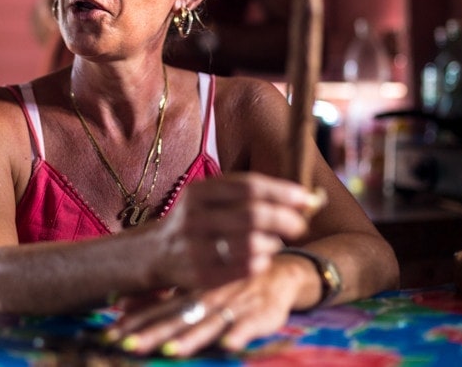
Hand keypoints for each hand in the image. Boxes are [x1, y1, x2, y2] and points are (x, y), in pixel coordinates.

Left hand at [106, 261, 302, 356]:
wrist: (277, 271)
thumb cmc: (227, 283)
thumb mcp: (193, 288)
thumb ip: (159, 299)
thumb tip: (121, 303)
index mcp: (189, 295)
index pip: (156, 312)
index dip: (132, 324)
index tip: (107, 337)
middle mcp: (207, 300)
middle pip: (176, 320)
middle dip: (152, 334)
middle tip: (127, 346)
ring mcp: (233, 306)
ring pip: (208, 324)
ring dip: (190, 339)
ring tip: (171, 352)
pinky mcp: (260, 314)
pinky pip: (249, 325)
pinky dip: (239, 334)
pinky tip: (229, 345)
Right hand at [155, 172, 324, 289]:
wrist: (155, 253)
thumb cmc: (197, 221)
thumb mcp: (209, 198)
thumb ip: (247, 194)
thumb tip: (303, 197)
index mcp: (198, 192)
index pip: (248, 187)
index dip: (281, 192)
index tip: (305, 198)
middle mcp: (194, 218)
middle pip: (253, 215)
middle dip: (285, 219)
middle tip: (300, 225)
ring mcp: (195, 248)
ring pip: (252, 244)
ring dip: (274, 243)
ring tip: (276, 242)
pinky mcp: (200, 275)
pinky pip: (245, 269)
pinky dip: (262, 262)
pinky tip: (262, 258)